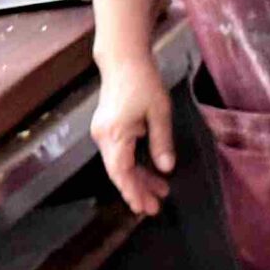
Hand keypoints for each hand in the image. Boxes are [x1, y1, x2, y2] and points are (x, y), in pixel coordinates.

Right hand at [92, 60, 174, 216]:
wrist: (123, 61)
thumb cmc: (143, 82)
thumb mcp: (159, 113)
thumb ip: (162, 142)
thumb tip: (166, 168)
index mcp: (114, 133)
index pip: (121, 171)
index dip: (133, 191)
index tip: (144, 207)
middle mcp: (103, 136)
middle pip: (119, 172)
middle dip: (136, 191)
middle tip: (154, 208)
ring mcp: (103, 133)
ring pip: (120, 164)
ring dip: (138, 179)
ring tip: (159, 193)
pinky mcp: (108, 129)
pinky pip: (120, 154)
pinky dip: (134, 166)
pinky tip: (150, 173)